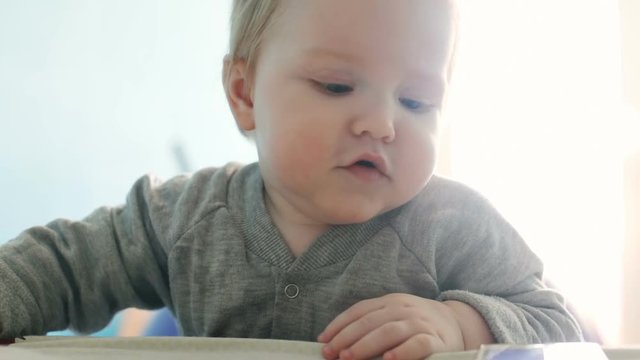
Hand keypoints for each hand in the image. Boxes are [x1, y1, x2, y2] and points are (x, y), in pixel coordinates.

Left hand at [317, 293, 464, 359]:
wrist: (456, 324)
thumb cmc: (416, 324)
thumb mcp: (393, 317)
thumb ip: (371, 325)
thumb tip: (339, 343)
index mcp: (389, 301)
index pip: (359, 311)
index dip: (339, 325)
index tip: (323, 341)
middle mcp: (402, 309)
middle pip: (370, 322)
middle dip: (347, 338)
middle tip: (332, 353)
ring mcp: (419, 323)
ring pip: (389, 331)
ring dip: (366, 345)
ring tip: (348, 358)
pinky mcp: (436, 340)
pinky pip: (417, 344)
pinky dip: (402, 352)